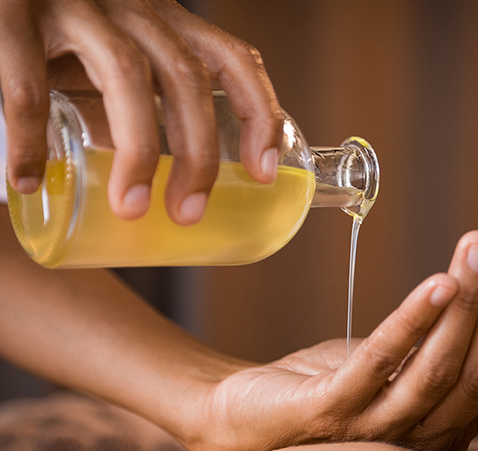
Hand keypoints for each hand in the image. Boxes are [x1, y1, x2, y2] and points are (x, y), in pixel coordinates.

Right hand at [0, 0, 282, 221]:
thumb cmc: (60, 41)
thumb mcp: (113, 68)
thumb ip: (136, 113)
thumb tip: (157, 187)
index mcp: (164, 25)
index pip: (233, 61)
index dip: (259, 115)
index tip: (264, 173)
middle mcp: (131, 8)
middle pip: (186, 79)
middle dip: (197, 154)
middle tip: (187, 213)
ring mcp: (76, 5)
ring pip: (128, 76)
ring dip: (137, 152)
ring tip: (130, 209)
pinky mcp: (15, 13)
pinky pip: (30, 84)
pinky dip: (32, 139)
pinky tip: (29, 181)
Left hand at [186, 230, 477, 450]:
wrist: (242, 415)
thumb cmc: (320, 387)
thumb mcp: (383, 369)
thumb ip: (423, 353)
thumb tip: (463, 300)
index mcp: (432, 431)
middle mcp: (412, 439)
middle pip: (471, 375)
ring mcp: (370, 430)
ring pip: (433, 369)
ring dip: (464, 306)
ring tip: (477, 251)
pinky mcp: (329, 412)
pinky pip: (379, 363)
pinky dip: (412, 322)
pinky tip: (437, 284)